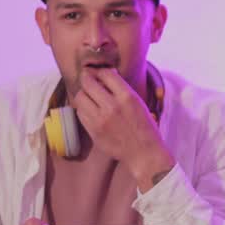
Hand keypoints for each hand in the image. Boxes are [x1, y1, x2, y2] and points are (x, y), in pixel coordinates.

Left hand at [74, 68, 174, 189]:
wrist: (143, 152)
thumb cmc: (144, 127)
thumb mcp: (139, 103)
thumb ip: (121, 89)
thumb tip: (105, 75)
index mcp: (127, 97)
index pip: (105, 74)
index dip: (100, 71)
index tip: (99, 73)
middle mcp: (112, 106)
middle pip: (88, 83)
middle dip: (87, 78)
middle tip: (88, 79)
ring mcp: (101, 120)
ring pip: (80, 97)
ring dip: (84, 94)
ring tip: (90, 96)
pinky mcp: (93, 131)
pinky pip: (80, 113)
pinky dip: (83, 108)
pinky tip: (91, 110)